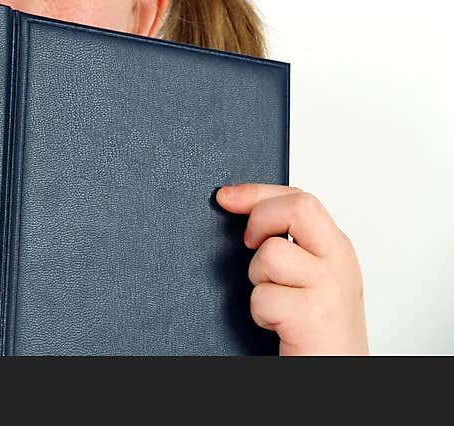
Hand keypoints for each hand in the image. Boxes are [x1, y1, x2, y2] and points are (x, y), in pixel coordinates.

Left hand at [216, 184, 367, 354]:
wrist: (339, 373)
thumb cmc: (319, 331)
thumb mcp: (311, 277)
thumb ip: (292, 244)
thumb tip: (241, 208)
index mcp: (336, 248)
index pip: (299, 199)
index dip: (257, 192)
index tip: (227, 197)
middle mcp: (339, 262)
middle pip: (298, 207)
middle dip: (261, 218)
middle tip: (249, 244)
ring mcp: (330, 287)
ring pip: (272, 253)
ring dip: (259, 279)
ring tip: (275, 301)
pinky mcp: (314, 315)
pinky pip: (264, 296)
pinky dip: (260, 312)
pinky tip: (278, 325)